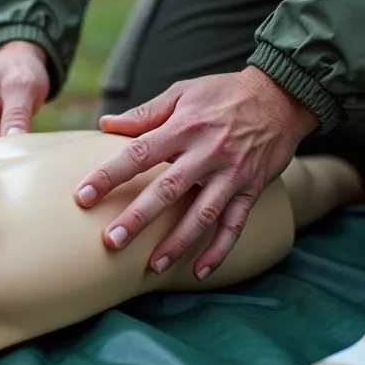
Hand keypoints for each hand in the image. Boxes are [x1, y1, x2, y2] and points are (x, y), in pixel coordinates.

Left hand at [73, 67, 319, 278]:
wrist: (281, 96)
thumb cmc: (224, 93)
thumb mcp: (182, 93)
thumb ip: (144, 113)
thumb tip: (105, 125)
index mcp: (183, 127)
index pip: (138, 153)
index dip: (109, 176)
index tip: (82, 196)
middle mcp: (206, 153)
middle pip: (167, 190)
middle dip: (139, 218)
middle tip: (112, 241)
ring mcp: (230, 174)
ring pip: (202, 214)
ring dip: (178, 243)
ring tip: (153, 266)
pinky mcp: (250, 188)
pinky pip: (235, 225)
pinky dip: (220, 250)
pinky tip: (201, 272)